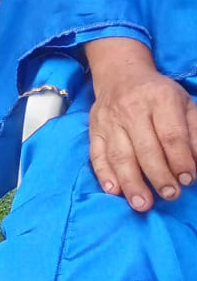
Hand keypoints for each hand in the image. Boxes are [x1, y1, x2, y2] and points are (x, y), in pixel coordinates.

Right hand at [87, 37, 196, 211]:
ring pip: (119, 155)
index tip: (189, 180)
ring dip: (131, 182)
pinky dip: (104, 173)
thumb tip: (196, 162)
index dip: (180, 160)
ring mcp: (109, 120)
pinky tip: (114, 190)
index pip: (170, 135)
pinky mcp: (93, 129)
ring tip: (142, 204)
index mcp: (159, 99)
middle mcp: (131, 109)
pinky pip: (96, 154)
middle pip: (145, 148)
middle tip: (170, 195)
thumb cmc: (159, 95)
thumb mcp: (185, 104)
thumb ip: (194, 132)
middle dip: (159, 176)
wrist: (120, 75)